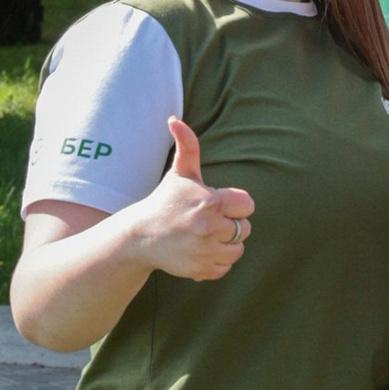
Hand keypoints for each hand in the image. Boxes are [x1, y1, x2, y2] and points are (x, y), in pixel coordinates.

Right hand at [130, 117, 254, 284]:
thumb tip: (174, 119)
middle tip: (207, 221)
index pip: (247, 205)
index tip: (217, 204)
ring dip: (226, 244)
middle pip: (245, 229)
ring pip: (238, 249)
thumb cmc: (166, 201)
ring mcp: (205, 251)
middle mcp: (209, 228)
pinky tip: (200, 250)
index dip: (235, 204)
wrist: (141, 237)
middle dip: (230, 224)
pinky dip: (217, 261)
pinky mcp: (202, 270)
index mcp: (210, 202)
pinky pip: (226, 267)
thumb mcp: (179, 173)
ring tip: (205, 235)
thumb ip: (187, 145)